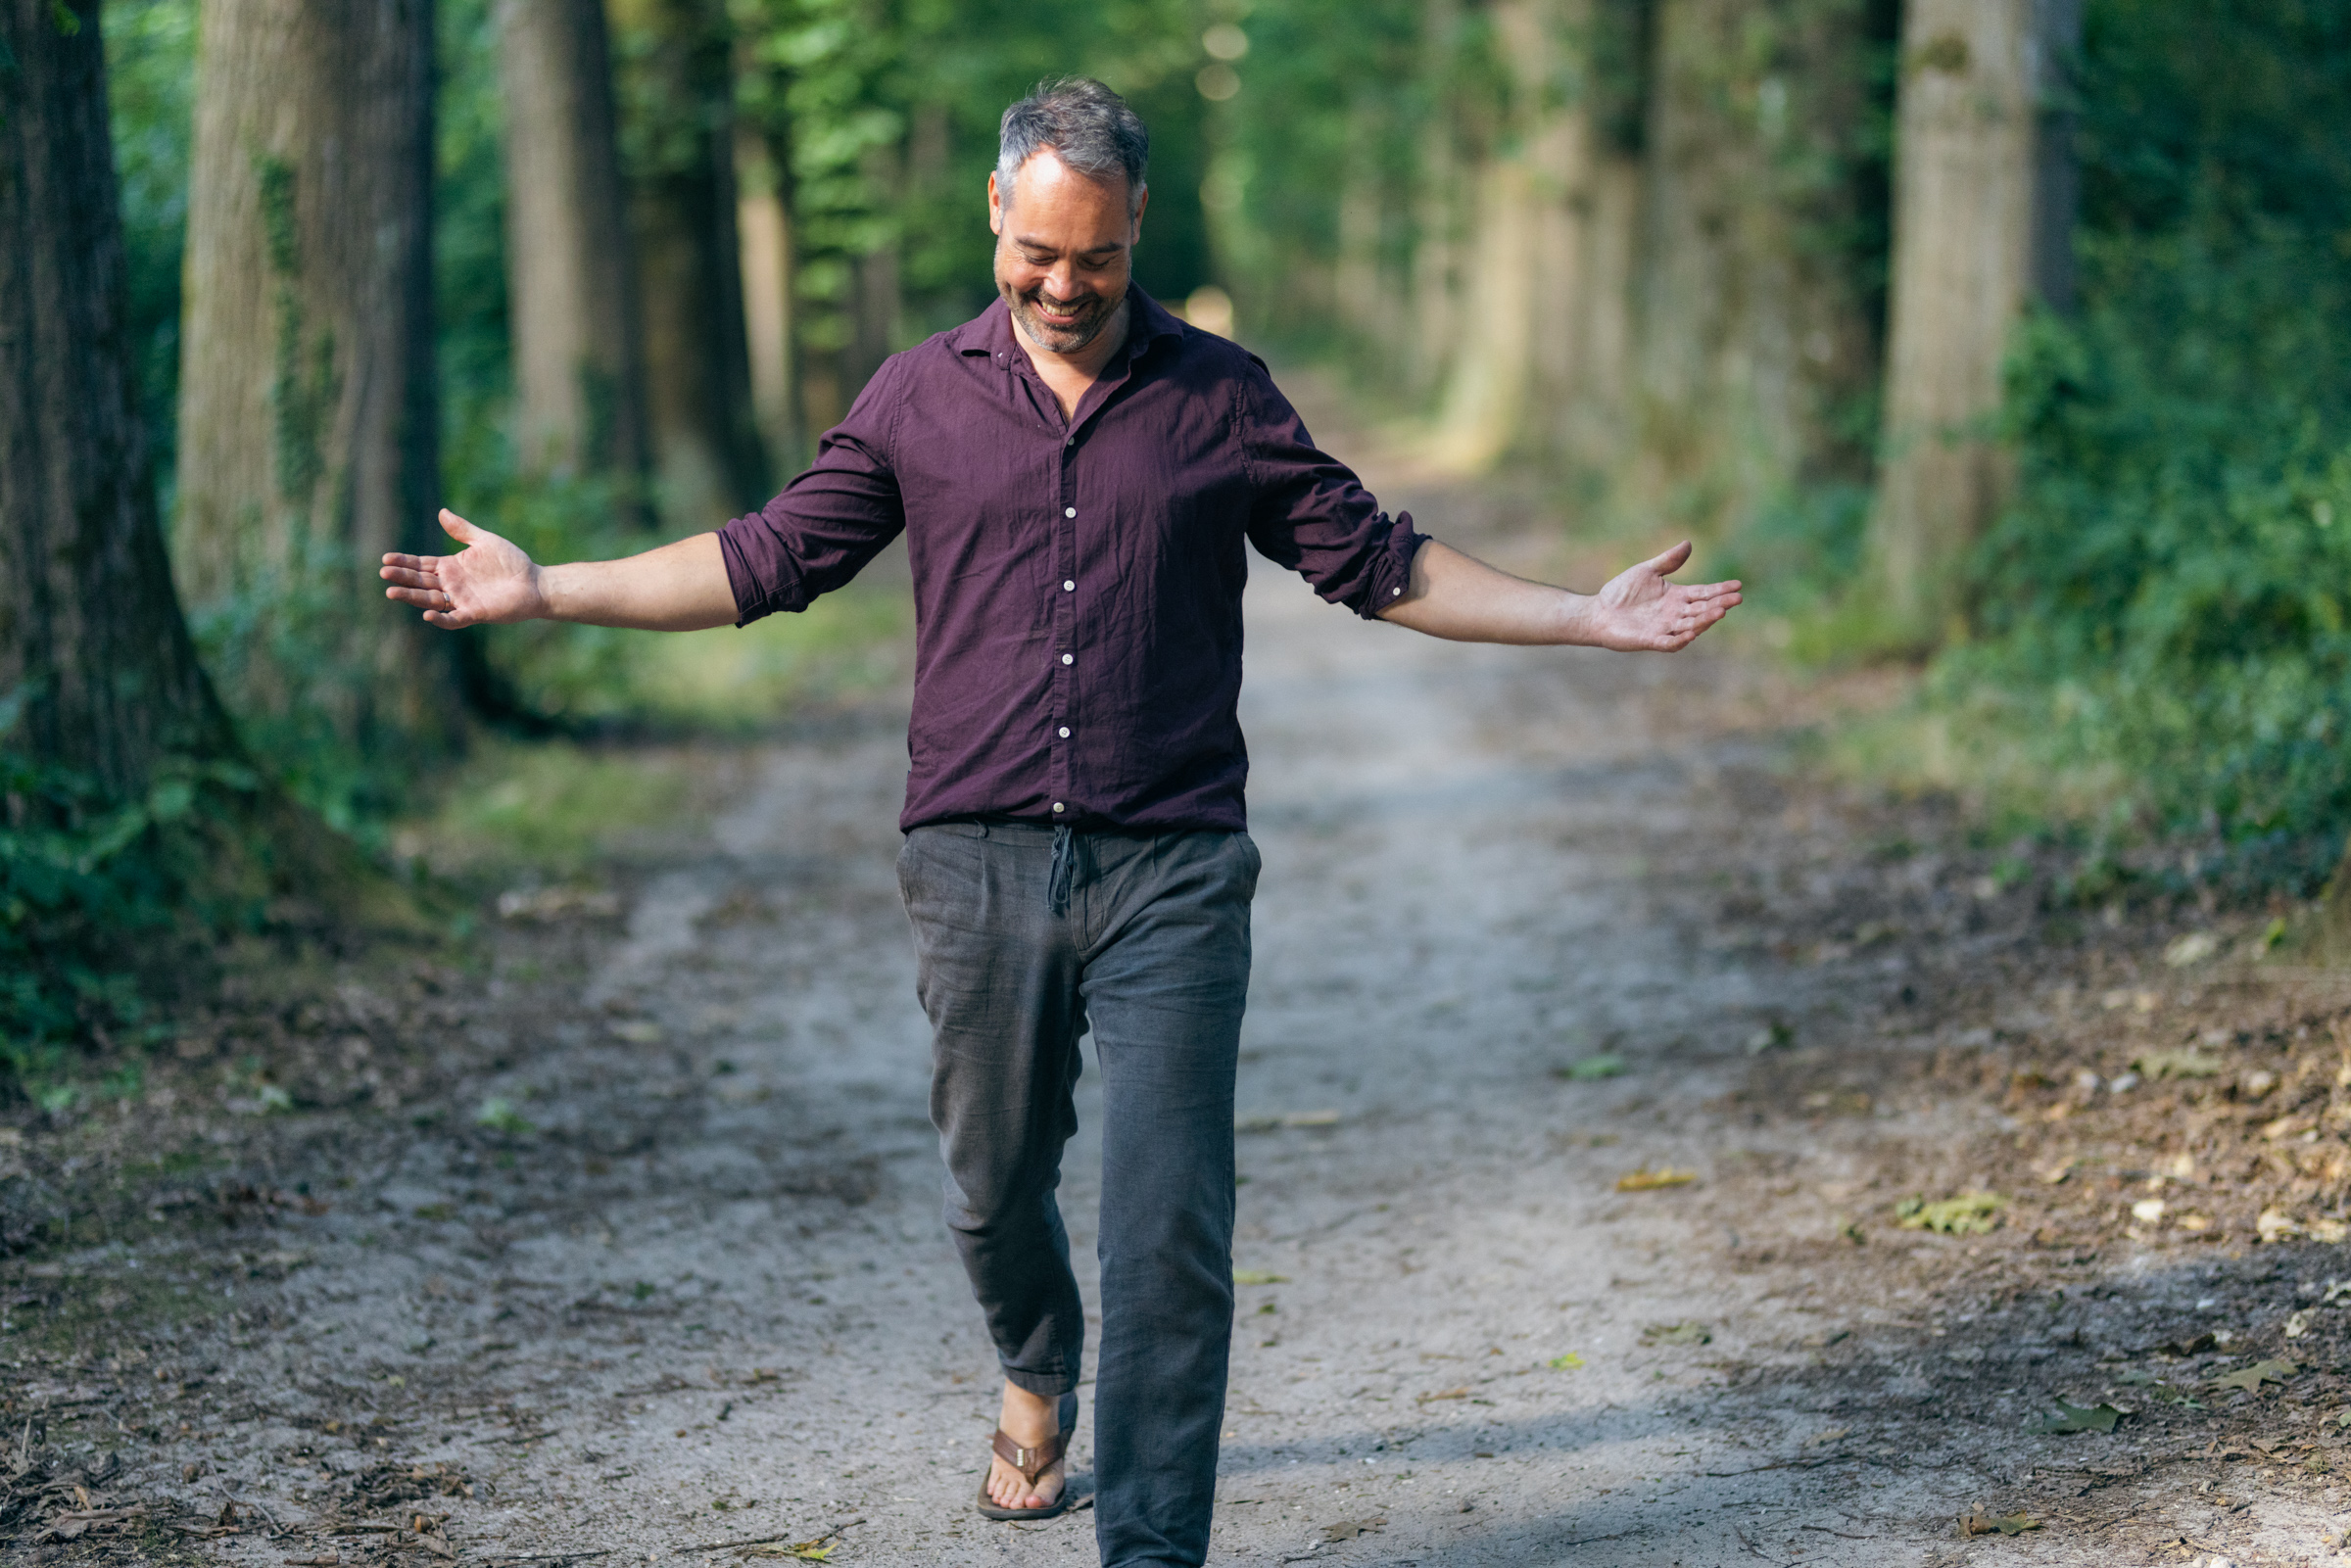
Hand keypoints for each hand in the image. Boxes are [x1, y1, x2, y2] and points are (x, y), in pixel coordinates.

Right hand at [380, 510, 546, 628]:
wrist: (535, 582)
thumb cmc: (511, 562)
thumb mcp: (484, 541)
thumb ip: (462, 530)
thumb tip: (442, 512)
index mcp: (451, 567)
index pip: (421, 565)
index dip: (404, 562)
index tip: (386, 558)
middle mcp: (452, 585)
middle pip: (421, 582)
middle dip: (402, 577)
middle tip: (384, 572)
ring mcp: (462, 600)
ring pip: (431, 600)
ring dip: (412, 597)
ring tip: (391, 592)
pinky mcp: (475, 613)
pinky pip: (454, 619)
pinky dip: (441, 619)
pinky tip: (427, 615)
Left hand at [1588, 541, 1740, 651]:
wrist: (1598, 611)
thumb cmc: (1622, 591)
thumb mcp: (1647, 571)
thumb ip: (1668, 561)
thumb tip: (1688, 543)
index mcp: (1677, 597)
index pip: (1703, 593)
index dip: (1720, 590)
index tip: (1738, 585)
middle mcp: (1675, 614)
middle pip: (1702, 609)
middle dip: (1719, 604)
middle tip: (1737, 599)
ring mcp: (1664, 628)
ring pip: (1691, 626)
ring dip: (1705, 620)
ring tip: (1720, 612)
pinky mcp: (1651, 640)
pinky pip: (1669, 642)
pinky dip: (1681, 639)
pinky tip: (1692, 633)